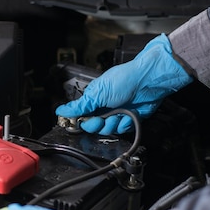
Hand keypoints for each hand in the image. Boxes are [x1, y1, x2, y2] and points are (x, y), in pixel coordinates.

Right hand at [56, 34, 191, 134]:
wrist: (148, 81)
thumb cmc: (123, 79)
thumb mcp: (97, 93)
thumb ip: (79, 106)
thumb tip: (61, 111)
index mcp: (93, 100)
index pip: (81, 117)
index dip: (81, 122)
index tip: (82, 122)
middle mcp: (104, 107)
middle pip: (93, 126)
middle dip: (97, 125)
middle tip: (101, 119)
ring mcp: (116, 113)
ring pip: (108, 130)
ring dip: (112, 124)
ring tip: (118, 114)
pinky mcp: (129, 119)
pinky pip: (122, 129)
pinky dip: (125, 124)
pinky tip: (129, 115)